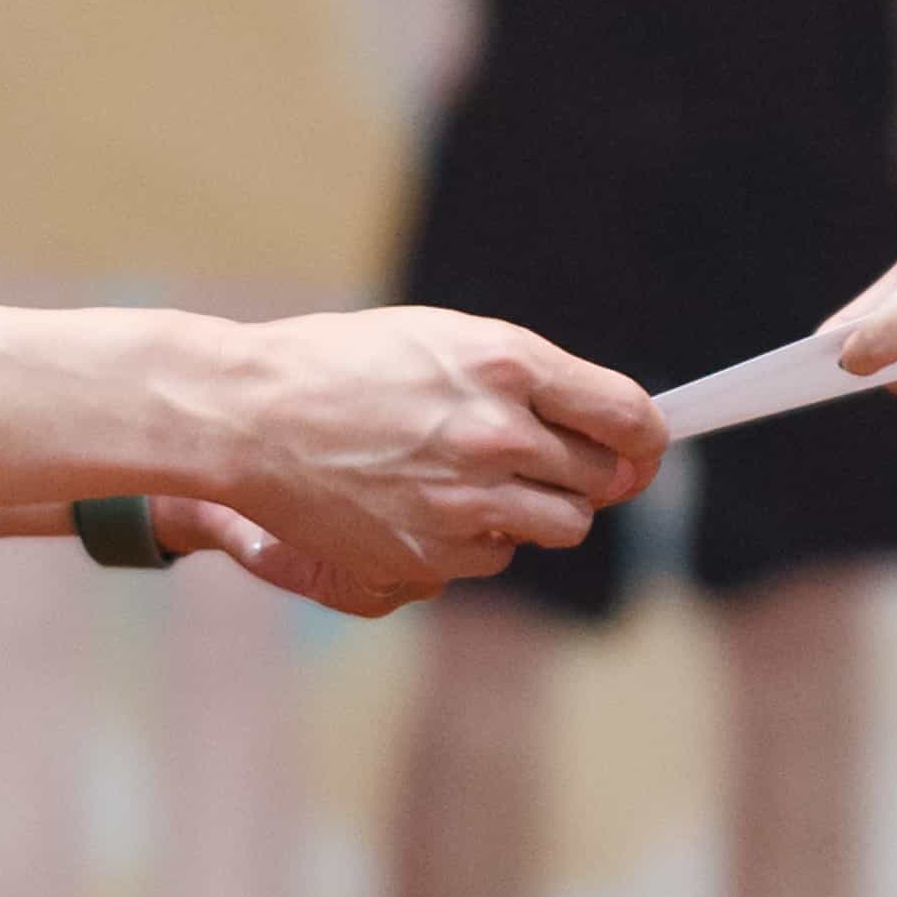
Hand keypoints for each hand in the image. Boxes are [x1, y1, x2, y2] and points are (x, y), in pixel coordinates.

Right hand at [198, 312, 659, 614]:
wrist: (250, 417)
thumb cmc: (347, 366)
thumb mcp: (446, 341)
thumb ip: (533, 380)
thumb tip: (611, 429)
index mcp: (506, 366)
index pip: (626, 416)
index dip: (647, 437)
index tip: (643, 445)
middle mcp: (497, 434)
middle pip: (601, 478)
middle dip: (590, 473)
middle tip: (549, 461)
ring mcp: (466, 499)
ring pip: (561, 525)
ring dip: (542, 509)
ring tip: (484, 481)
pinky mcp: (433, 552)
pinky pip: (499, 555)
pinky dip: (482, 537)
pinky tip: (431, 504)